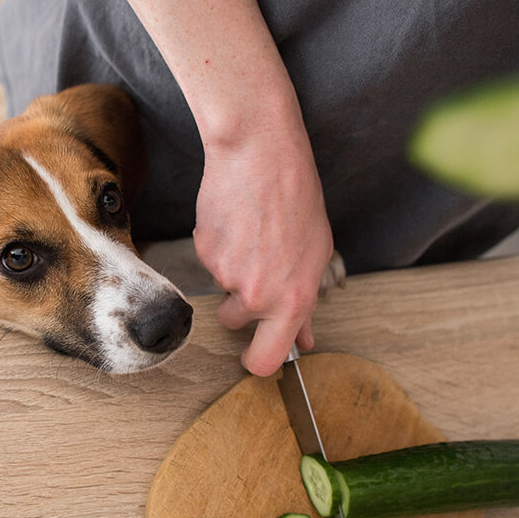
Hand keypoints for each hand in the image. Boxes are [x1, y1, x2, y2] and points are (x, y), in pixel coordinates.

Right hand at [194, 120, 334, 376]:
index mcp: (292, 300)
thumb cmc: (297, 199)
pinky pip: (209, 260)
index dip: (257, 362)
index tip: (254, 354)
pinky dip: (219, 245)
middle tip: (256, 268)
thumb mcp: (315, 255)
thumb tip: (304, 338)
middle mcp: (256, 295)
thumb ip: (305, 304)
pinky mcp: (203, 251)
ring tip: (251, 234)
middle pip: (233, 322)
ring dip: (231, 269)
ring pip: (221, 287)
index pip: (264, 360)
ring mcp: (225, 274)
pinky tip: (236, 220)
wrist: (260, 156)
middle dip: (238, 306)